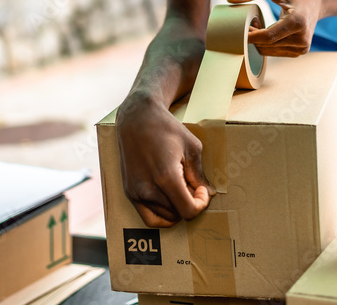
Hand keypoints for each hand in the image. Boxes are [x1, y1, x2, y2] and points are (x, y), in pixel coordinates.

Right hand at [115, 93, 212, 227]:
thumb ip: (199, 174)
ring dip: (176, 209)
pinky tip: (168, 199)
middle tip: (191, 185)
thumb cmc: (166, 128)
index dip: (200, 204)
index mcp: (166, 177)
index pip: (188, 211)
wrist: (137, 118)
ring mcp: (136, 192)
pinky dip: (161, 214)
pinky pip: (148, 217)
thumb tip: (208, 194)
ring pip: (164, 217)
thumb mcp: (191, 147)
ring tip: (179, 188)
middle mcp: (148, 189)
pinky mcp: (129, 192)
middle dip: (189, 203)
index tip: (201, 189)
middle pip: (177, 214)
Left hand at [228, 0, 322, 56]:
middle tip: (249, 22)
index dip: (250, 36)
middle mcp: (303, 38)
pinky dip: (267, 44)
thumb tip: (230, 0)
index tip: (238, 29)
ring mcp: (303, 47)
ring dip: (259, 41)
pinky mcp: (301, 51)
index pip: (267, 37)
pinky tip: (266, 31)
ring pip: (270, 51)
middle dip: (253, 36)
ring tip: (257, 25)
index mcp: (298, 21)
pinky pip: (276, 52)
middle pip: (267, 45)